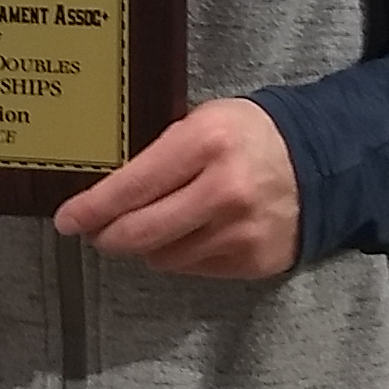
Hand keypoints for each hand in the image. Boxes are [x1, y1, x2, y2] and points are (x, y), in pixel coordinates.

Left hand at [54, 97, 300, 279]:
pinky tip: (191, 232)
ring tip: (154, 223)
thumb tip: (103, 189)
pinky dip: (180, 254)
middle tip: (94, 232)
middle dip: (107, 236)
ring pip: (162, 257)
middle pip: (139, 233)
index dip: (90, 209)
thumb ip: (158, 153)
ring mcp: (239, 231)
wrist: (322, 163)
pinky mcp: (252, 260)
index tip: (66, 220)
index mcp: (204, 143)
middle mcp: (222, 191)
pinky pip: (192, 268)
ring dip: (146, 246)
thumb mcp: (203, 121)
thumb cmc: (249, 136)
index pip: (130, 187)